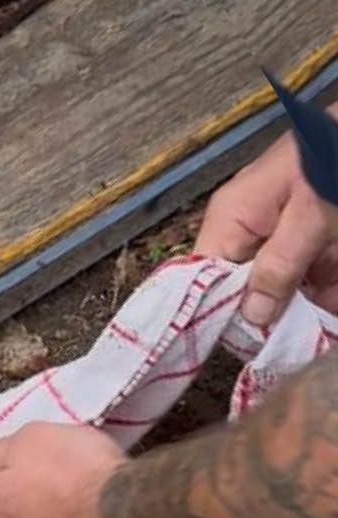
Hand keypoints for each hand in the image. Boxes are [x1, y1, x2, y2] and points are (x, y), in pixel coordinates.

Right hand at [195, 112, 337, 324]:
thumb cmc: (334, 163)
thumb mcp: (311, 215)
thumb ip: (280, 265)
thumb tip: (251, 316)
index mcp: (231, 219)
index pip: (204, 278)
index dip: (218, 312)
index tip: (246, 342)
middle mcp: (247, 233)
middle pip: (241, 290)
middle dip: (269, 318)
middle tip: (290, 344)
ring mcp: (279, 240)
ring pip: (279, 293)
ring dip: (301, 315)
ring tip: (316, 334)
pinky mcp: (309, 246)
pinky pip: (308, 285)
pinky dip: (322, 302)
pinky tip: (329, 317)